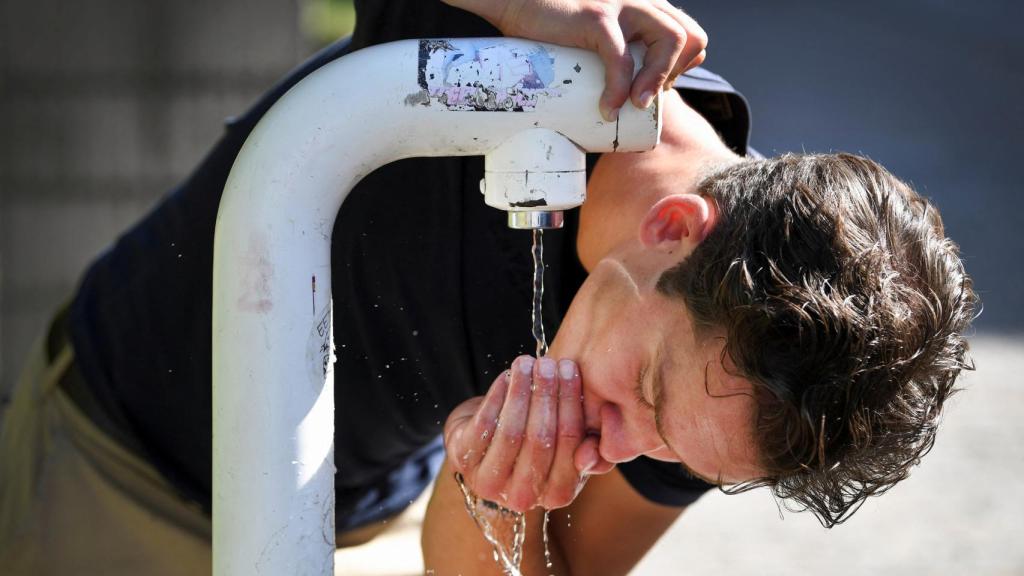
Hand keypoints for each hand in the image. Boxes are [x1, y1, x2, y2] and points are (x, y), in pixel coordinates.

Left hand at [443, 356, 602, 511]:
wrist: (490, 442)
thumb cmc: (539, 443)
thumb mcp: (570, 447)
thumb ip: (591, 447)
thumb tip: (593, 447)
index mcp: (559, 495)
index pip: (570, 446)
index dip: (571, 405)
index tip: (571, 371)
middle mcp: (524, 497)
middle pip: (541, 439)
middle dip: (547, 395)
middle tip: (549, 363)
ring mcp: (490, 483)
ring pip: (511, 432)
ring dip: (521, 392)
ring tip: (527, 363)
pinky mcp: (464, 462)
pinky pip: (484, 425)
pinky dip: (496, 397)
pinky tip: (506, 376)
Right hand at [444, 0, 707, 120]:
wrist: (516, 6)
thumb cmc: (553, 31)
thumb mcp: (596, 41)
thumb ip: (617, 53)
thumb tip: (622, 102)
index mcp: (646, 8)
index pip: (690, 34)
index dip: (681, 67)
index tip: (656, 90)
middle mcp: (641, 2)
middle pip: (690, 36)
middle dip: (675, 74)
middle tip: (644, 100)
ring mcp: (622, 6)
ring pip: (669, 40)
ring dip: (656, 81)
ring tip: (635, 106)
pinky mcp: (597, 18)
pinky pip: (622, 58)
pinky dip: (618, 89)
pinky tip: (607, 109)